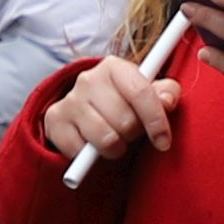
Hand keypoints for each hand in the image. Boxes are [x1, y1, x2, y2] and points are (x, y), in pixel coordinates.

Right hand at [37, 51, 176, 171]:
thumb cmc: (124, 103)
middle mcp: (88, 79)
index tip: (163, 141)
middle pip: (125, 121)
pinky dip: (90, 156)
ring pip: (105, 139)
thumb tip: (168, 100)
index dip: (156, 121)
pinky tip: (92, 144)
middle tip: (129, 132)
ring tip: (114, 139)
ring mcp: (70, 99)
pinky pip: (81, 151)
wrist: (85, 109)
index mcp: (114, 66)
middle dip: (133, 134)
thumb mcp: (147, 93)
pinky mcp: (55, 120)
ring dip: (115, 148)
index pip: (141, 93)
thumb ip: (166, 93)